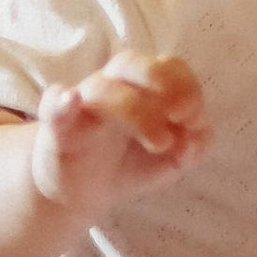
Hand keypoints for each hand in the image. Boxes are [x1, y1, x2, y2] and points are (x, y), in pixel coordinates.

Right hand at [29, 56, 207, 227]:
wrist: (81, 193)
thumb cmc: (128, 163)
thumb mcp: (170, 160)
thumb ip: (192, 147)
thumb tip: (202, 137)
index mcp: (140, 87)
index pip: (166, 66)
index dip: (187, 87)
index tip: (196, 120)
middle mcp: (110, 86)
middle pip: (132, 63)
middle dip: (163, 82)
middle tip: (182, 116)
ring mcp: (82, 105)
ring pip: (104, 90)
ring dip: (136, 111)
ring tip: (161, 143)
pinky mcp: (57, 129)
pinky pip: (54, 107)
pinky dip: (60, 101)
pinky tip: (70, 99)